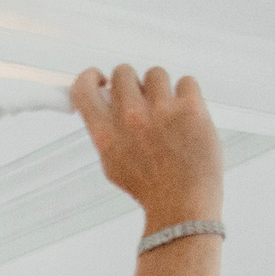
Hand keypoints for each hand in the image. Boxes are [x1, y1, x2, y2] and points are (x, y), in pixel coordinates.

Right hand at [70, 65, 222, 228]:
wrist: (184, 204)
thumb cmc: (149, 187)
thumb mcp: (112, 163)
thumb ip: (106, 131)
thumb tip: (103, 99)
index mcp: (106, 134)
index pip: (84, 88)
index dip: (91, 76)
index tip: (101, 79)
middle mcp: (130, 118)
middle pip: (124, 71)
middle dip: (132, 83)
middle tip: (142, 101)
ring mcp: (161, 111)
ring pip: (155, 73)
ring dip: (161, 89)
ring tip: (168, 114)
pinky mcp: (190, 108)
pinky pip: (186, 81)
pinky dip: (187, 96)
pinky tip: (187, 117)